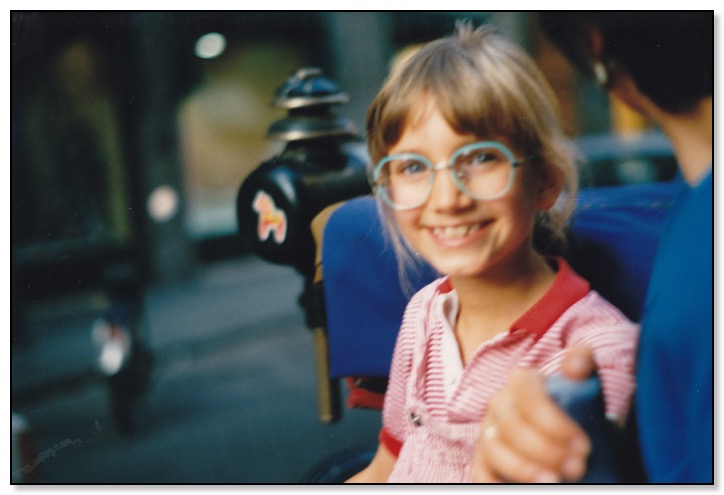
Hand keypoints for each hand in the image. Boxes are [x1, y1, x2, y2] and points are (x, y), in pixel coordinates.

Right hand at [471, 345, 594, 482]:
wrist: (569, 440)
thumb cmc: (576, 411)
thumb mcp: (583, 385)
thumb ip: (581, 365)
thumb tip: (576, 365)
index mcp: (521, 383)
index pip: (529, 397)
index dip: (554, 422)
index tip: (583, 445)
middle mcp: (499, 406)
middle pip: (511, 426)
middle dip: (545, 449)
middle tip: (577, 467)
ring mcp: (488, 434)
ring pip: (494, 449)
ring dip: (523, 468)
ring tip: (554, 481)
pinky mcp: (482, 462)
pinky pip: (480, 474)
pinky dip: (496, 483)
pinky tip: (528, 488)